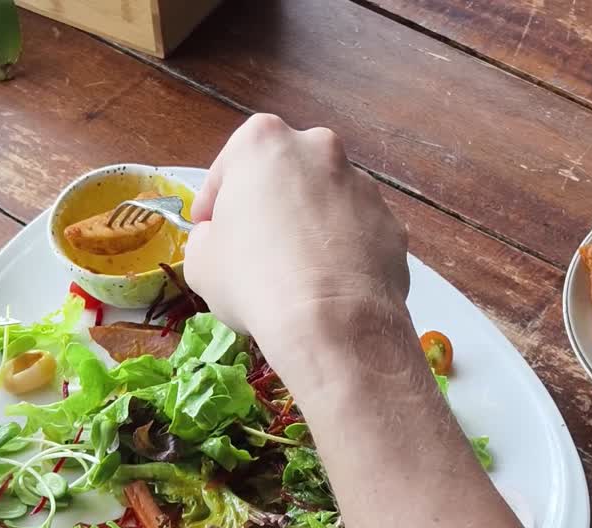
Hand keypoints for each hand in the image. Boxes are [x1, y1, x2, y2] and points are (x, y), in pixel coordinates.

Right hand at [185, 115, 408, 345]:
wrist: (332, 322)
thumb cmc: (252, 279)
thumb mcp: (200, 260)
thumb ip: (207, 236)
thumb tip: (219, 239)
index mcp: (264, 141)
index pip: (228, 169)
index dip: (214, 205)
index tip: (210, 232)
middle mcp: (320, 149)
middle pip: (284, 177)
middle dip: (270, 207)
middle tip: (255, 250)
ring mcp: (364, 186)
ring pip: (326, 203)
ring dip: (311, 228)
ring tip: (298, 274)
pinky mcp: (392, 224)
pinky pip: (357, 235)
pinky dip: (344, 253)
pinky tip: (330, 287)